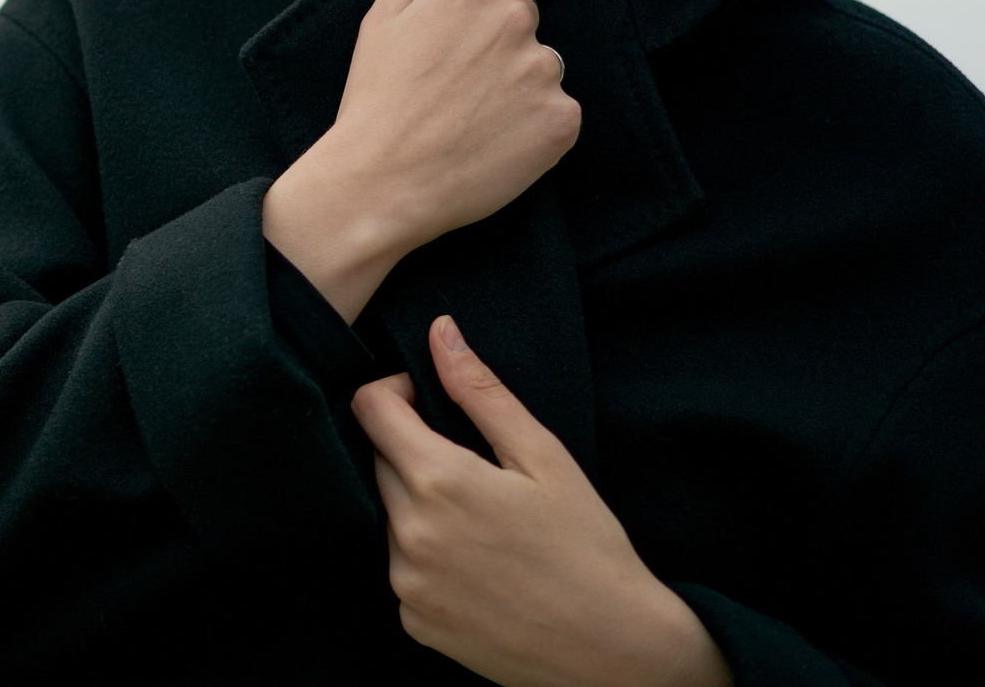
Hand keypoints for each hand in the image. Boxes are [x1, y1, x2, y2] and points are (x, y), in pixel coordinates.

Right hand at [263, 0, 577, 318]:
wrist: (384, 182)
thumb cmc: (375, 99)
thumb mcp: (381, 18)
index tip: (474, 9)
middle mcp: (513, 19)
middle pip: (524, 14)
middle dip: (499, 39)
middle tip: (456, 81)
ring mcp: (542, 70)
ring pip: (542, 63)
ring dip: (519, 83)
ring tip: (472, 117)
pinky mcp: (562, 119)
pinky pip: (559, 110)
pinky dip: (536, 125)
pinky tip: (495, 141)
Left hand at [351, 317, 729, 686]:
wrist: (614, 651)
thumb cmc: (588, 547)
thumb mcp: (544, 457)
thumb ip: (482, 392)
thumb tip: (440, 332)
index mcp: (438, 482)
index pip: (369, 408)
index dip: (396, 392)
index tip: (430, 400)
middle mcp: (408, 535)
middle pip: (378, 460)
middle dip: (414, 449)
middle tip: (477, 468)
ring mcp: (406, 583)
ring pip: (389, 515)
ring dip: (420, 505)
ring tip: (485, 523)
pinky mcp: (413, 620)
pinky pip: (402, 567)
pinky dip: (427, 556)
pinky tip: (479, 565)